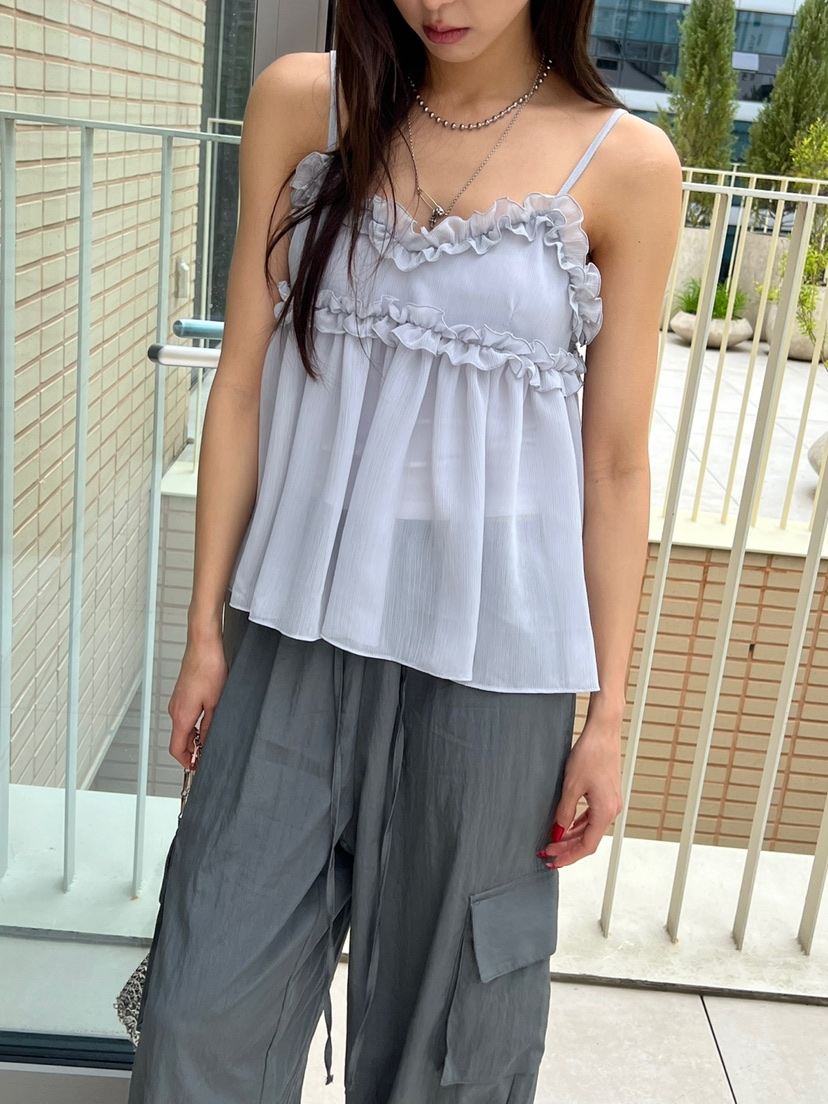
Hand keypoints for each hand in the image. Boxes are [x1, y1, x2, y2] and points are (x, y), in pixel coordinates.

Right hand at [168, 634, 228, 768]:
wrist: (203, 646)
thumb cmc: (209, 668)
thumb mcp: (216, 704)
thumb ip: (210, 727)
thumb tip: (207, 743)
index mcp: (181, 715)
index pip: (176, 749)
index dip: (187, 762)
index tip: (197, 768)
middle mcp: (175, 710)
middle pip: (179, 740)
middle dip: (193, 751)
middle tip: (209, 756)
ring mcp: (177, 701)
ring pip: (183, 728)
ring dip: (195, 737)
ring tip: (211, 739)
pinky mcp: (182, 694)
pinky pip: (185, 716)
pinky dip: (194, 725)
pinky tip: (208, 722)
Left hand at [537, 716, 622, 868]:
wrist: (603, 732)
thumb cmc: (590, 754)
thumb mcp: (571, 785)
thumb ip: (565, 811)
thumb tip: (558, 831)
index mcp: (605, 812)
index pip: (587, 845)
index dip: (569, 856)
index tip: (553, 860)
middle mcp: (612, 810)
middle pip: (589, 839)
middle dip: (568, 849)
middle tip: (548, 854)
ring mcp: (611, 802)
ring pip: (590, 828)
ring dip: (572, 837)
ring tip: (553, 842)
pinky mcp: (607, 794)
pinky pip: (592, 817)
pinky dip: (578, 825)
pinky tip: (566, 826)